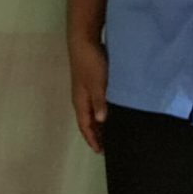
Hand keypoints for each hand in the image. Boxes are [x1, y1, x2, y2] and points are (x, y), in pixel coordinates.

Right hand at [67, 35, 107, 154]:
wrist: (84, 42)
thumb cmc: (90, 63)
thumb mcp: (97, 84)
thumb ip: (99, 102)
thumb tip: (101, 121)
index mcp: (80, 101)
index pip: (85, 125)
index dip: (92, 138)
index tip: (100, 151)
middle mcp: (81, 98)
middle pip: (88, 121)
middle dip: (96, 134)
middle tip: (108, 145)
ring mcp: (86, 90)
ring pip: (92, 112)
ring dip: (99, 123)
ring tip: (111, 131)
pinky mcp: (92, 83)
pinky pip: (96, 103)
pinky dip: (102, 111)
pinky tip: (112, 110)